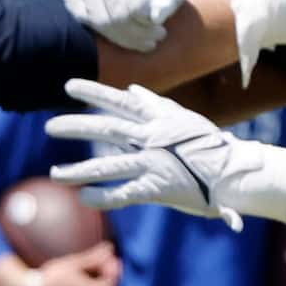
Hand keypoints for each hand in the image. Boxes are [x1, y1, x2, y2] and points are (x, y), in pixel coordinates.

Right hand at [33, 241, 120, 285]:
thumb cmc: (52, 278)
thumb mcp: (74, 264)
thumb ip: (94, 257)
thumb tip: (110, 248)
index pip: (112, 283)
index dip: (113, 269)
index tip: (108, 257)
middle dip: (107, 276)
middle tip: (101, 262)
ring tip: (90, 272)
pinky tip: (84, 285)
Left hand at [47, 78, 285, 229]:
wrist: (235, 171)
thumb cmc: (208, 145)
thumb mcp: (182, 118)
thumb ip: (155, 104)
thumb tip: (134, 88)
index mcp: (156, 121)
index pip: (119, 102)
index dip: (93, 92)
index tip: (67, 86)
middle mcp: (152, 139)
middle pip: (107, 130)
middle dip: (77, 127)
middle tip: (49, 126)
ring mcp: (153, 164)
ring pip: (109, 166)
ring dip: (79, 171)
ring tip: (54, 174)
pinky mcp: (158, 189)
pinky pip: (125, 193)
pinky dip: (104, 197)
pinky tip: (84, 199)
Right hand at [56, 0, 191, 51]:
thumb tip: (156, 17)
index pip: (134, 7)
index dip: (148, 24)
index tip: (159, 26)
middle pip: (115, 17)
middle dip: (135, 35)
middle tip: (153, 41)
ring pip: (97, 21)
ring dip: (120, 38)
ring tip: (141, 41)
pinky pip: (81, 17)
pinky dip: (99, 30)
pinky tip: (117, 33)